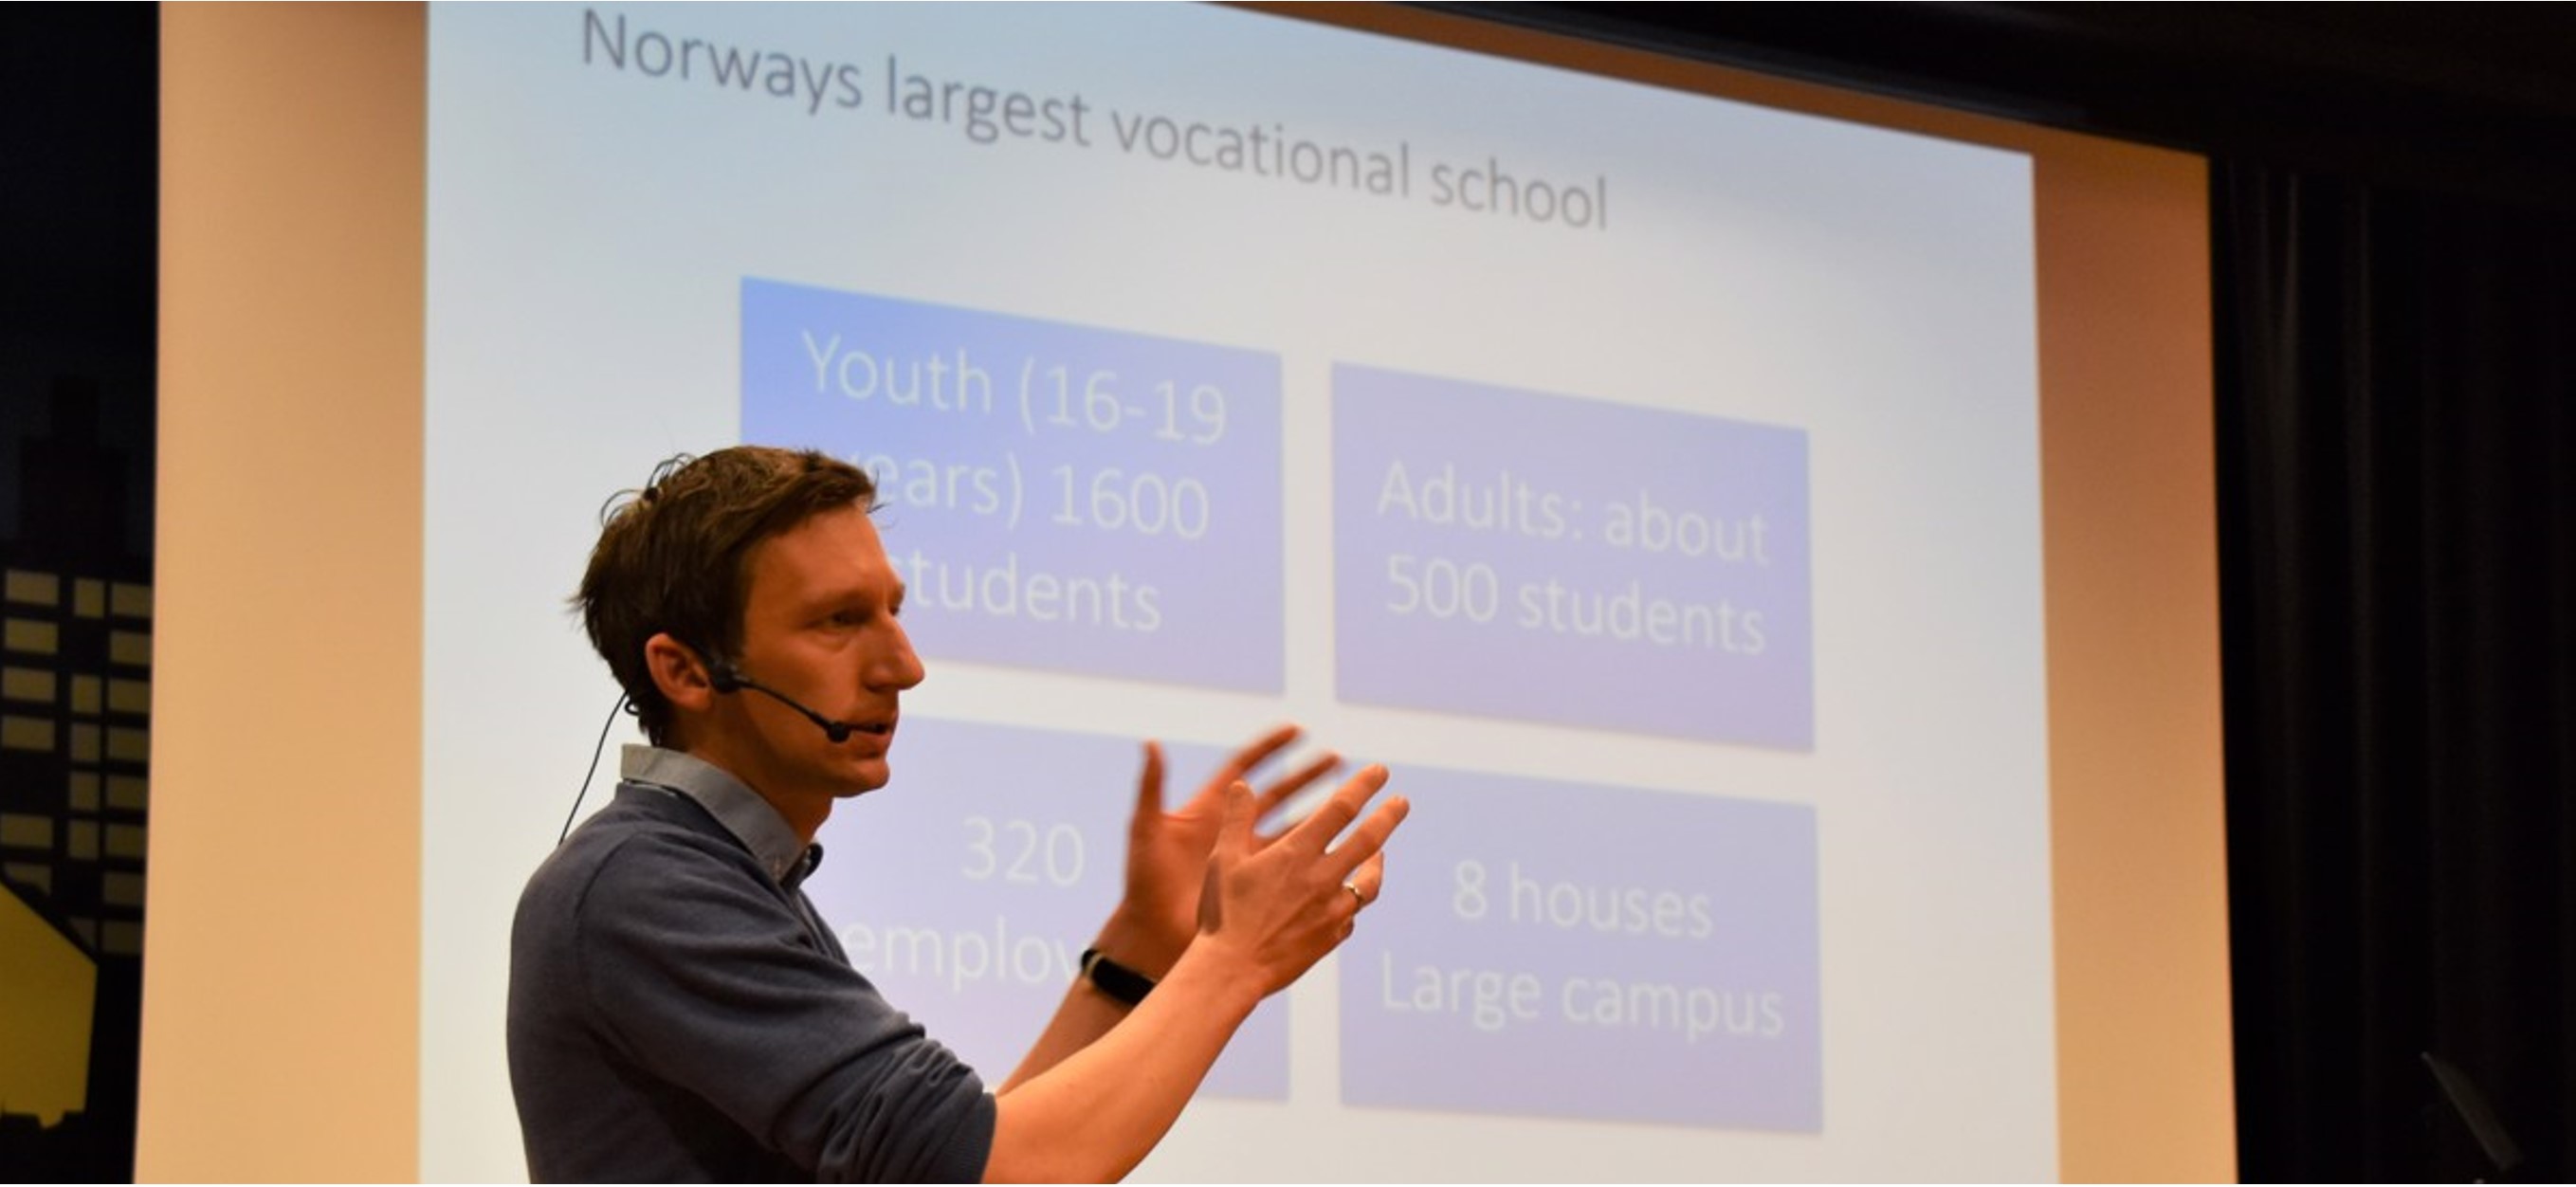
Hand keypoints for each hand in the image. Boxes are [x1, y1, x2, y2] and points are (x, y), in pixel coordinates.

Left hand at [1102, 724, 1339, 975]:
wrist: (1150, 935)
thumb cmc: (1144, 882)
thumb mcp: (1146, 831)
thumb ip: (1150, 787)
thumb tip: (1150, 743)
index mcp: (1208, 810)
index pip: (1244, 768)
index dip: (1270, 748)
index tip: (1299, 730)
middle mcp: (1232, 830)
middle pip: (1278, 794)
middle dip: (1307, 776)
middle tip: (1339, 760)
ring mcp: (1247, 859)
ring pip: (1292, 830)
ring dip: (1320, 815)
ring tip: (1354, 801)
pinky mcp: (1258, 888)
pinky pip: (1293, 870)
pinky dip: (1315, 859)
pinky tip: (1341, 851)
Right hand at [1195, 764, 1407, 998]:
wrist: (1233, 970)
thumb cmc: (1223, 914)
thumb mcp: (1222, 859)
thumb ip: (1236, 819)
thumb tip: (1241, 785)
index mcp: (1297, 853)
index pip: (1341, 809)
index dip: (1364, 786)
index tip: (1380, 771)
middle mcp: (1322, 878)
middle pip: (1369, 840)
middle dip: (1389, 817)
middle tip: (1403, 802)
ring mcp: (1332, 910)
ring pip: (1369, 881)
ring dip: (1378, 863)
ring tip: (1381, 854)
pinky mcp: (1331, 937)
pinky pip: (1352, 914)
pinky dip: (1353, 901)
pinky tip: (1348, 899)